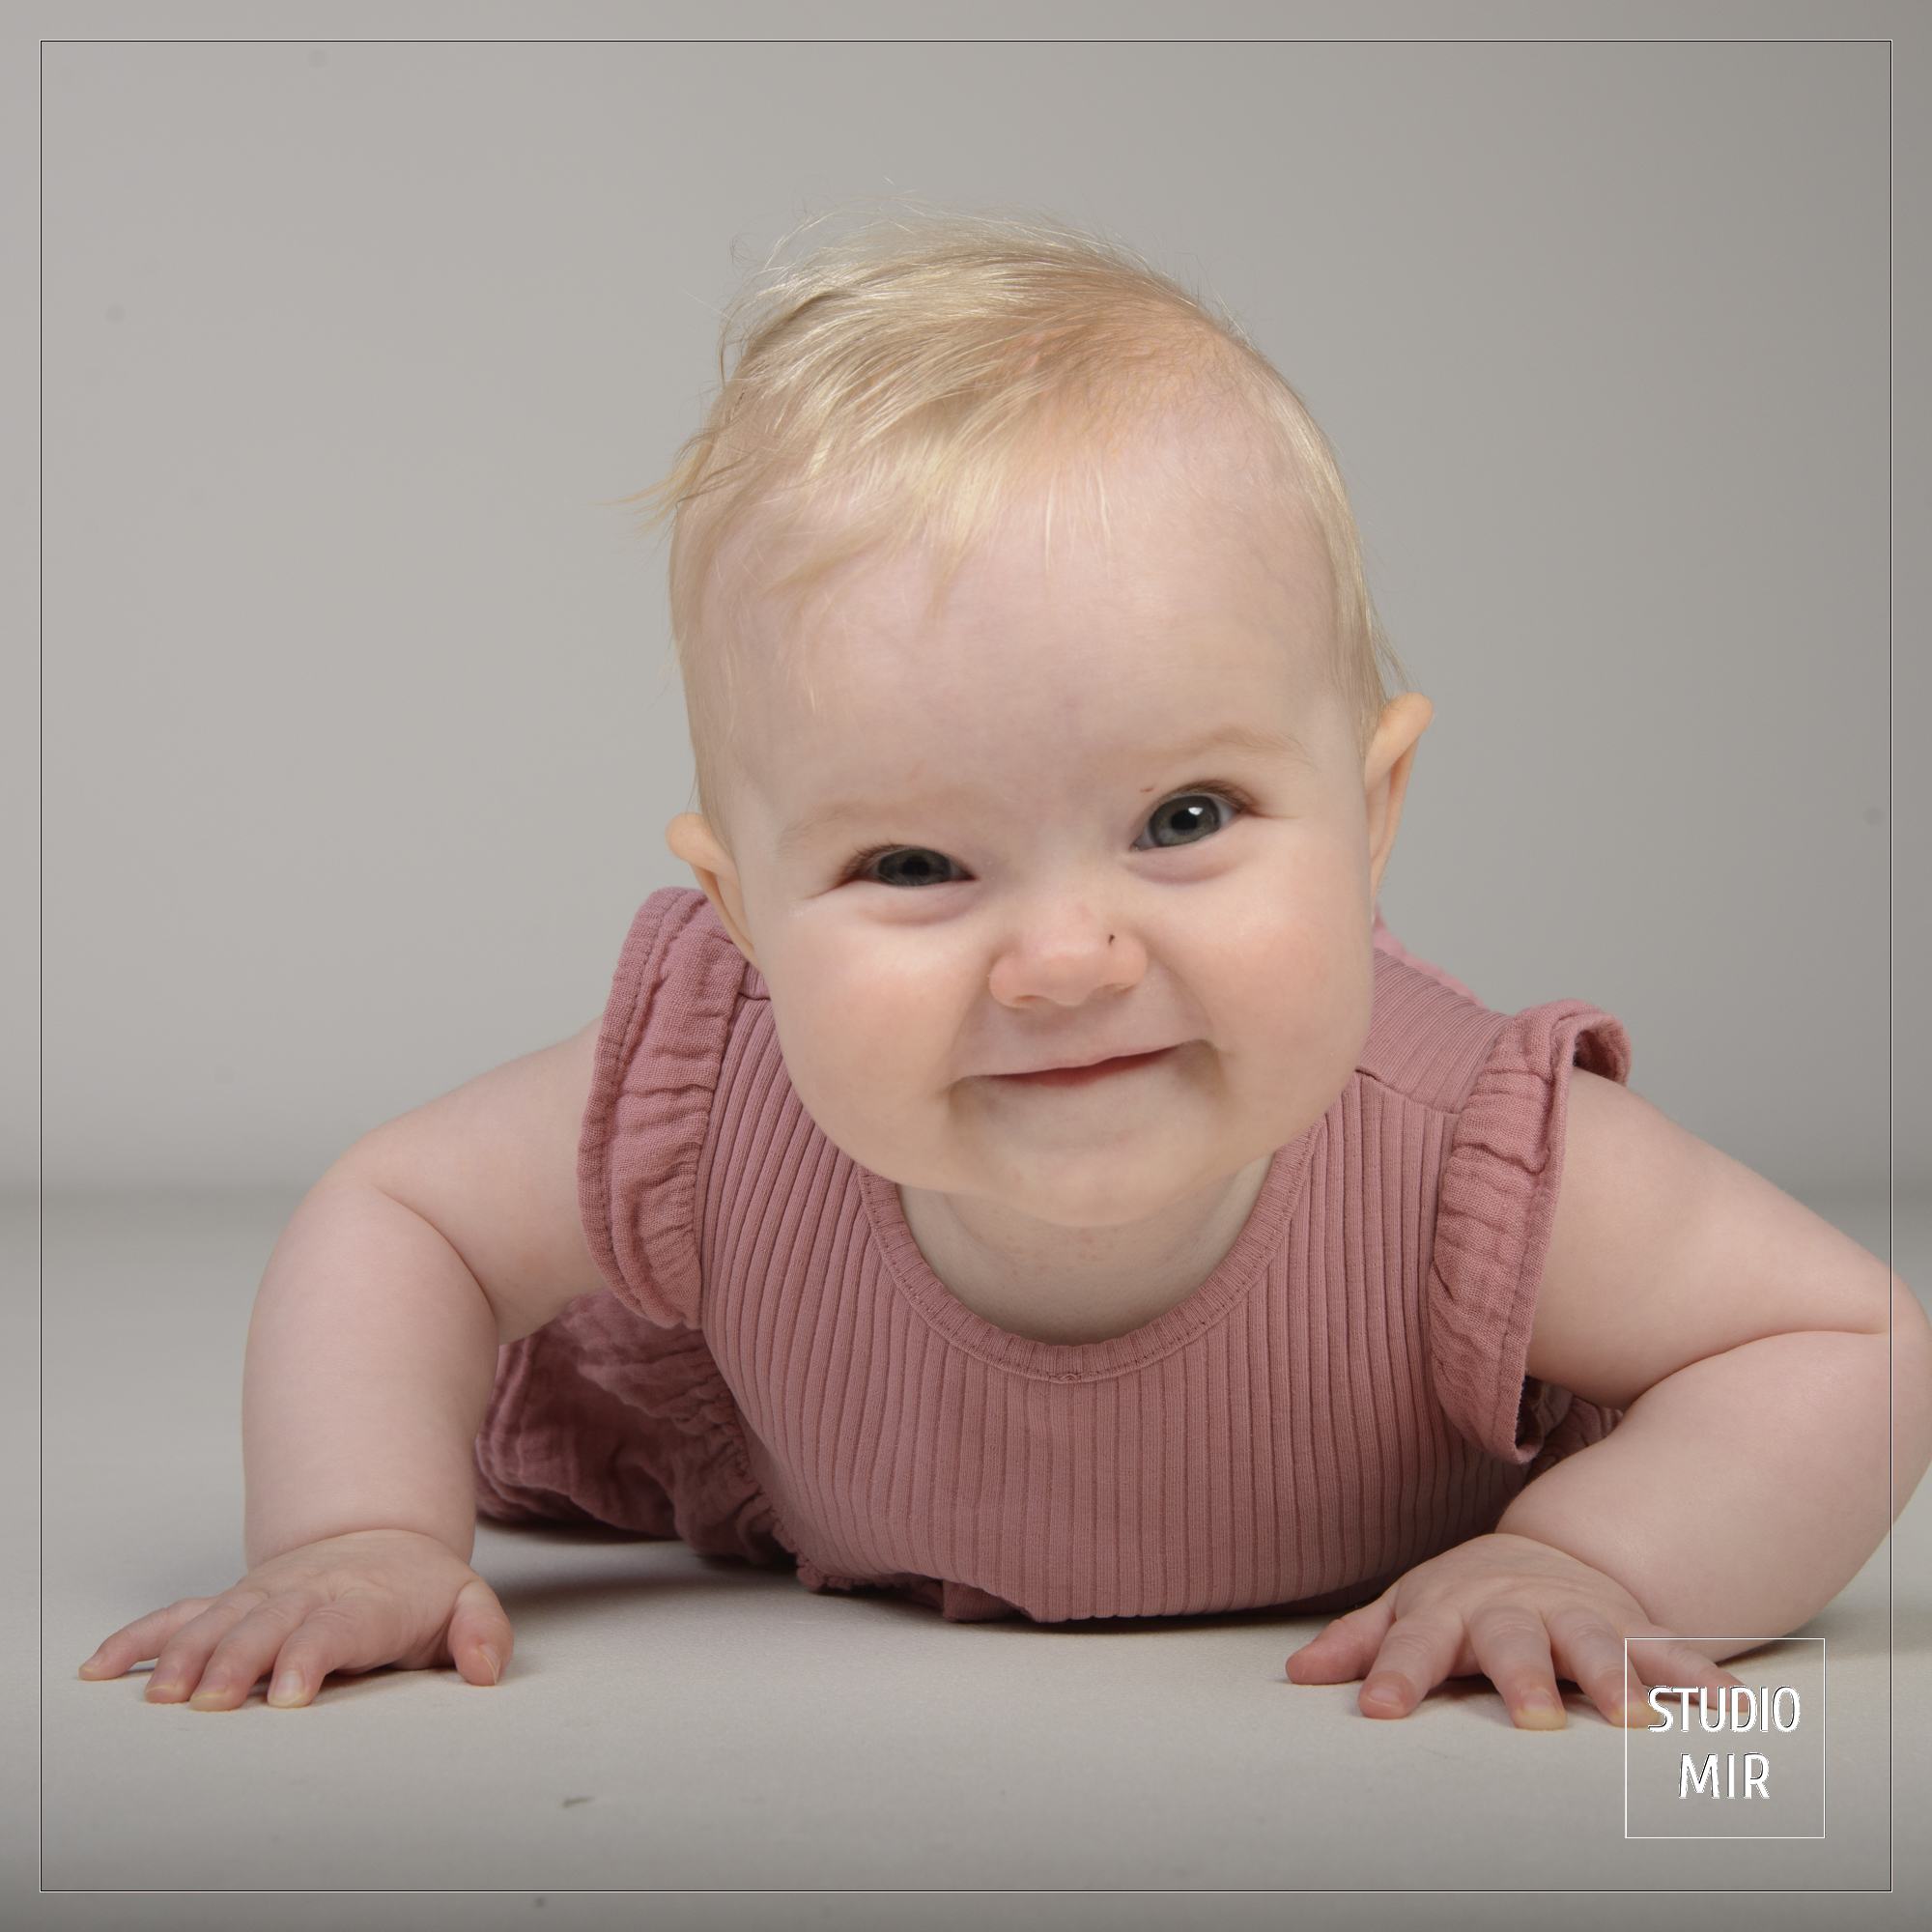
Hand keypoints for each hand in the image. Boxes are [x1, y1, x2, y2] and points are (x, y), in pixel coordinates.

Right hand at [76, 1528, 511, 1709]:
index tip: (286, 1695)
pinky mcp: (232, 1601)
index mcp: (364, 1599)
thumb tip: (486, 1669)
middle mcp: (306, 1592)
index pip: (334, 1627)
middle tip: (210, 1702)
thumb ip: (481, 1634)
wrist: (382, 1540)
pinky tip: (103, 1666)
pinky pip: (180, 1615)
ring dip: (185, 1655)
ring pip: (216, 1621)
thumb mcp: (466, 1603)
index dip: (308, 1657)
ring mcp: (263, 1595)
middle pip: (266, 1626)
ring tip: (159, 1694)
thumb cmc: (420, 1589)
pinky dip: (140, 1637)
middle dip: (236, 1662)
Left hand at [1285, 1532, 1737, 1728]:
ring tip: (1637, 1720)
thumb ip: (1358, 1642)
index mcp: (1449, 1610)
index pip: (1412, 1642)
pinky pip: (1669, 1652)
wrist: (1542, 1553)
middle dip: (1522, 1676)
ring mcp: (1575, 1616)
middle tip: (1531, 1718)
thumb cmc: (1464, 1599)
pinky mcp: (1629, 1626)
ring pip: (1596, 1644)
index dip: (1393, 1674)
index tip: (1378, 1709)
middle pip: (1513, 1641)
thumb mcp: (1406, 1610)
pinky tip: (1731, 1709)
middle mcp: (1514, 1610)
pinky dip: (1699, 1677)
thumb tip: (1298, 1674)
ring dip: (1616, 1679)